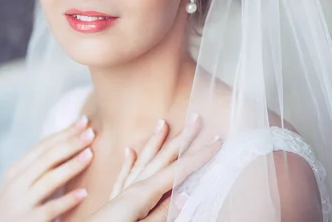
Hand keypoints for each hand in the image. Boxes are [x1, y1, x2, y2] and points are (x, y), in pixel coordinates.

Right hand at [0, 115, 94, 221]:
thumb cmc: (7, 213)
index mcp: (15, 171)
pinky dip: (67, 200)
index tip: (83, 121)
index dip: (63, 133)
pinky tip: (83, 193)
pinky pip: (50, 209)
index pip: (42, 147)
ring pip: (49, 179)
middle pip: (47, 157)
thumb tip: (61, 150)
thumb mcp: (14, 187)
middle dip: (70, 142)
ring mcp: (21, 203)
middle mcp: (16, 184)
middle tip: (91, 132)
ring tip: (90, 154)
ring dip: (71, 165)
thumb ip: (32, 171)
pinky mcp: (29, 221)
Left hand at [88, 115, 220, 221]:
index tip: (217, 140)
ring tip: (162, 123)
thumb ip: (163, 212)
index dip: (199, 156)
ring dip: (154, 143)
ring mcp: (122, 194)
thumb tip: (185, 193)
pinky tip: (129, 151)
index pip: (178, 171)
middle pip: (162, 159)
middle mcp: (133, 188)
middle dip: (181, 139)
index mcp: (143, 194)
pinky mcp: (113, 202)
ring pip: (142, 162)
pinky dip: (128, 163)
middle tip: (195, 118)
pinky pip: (123, 177)